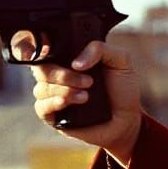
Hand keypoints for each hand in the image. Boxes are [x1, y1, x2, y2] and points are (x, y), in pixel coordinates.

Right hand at [31, 41, 142, 163]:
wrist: (127, 119)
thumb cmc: (122, 88)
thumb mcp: (121, 60)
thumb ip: (100, 49)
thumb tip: (75, 63)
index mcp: (70, 58)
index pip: (45, 49)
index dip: (40, 49)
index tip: (52, 52)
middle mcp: (58, 75)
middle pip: (41, 69)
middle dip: (63, 75)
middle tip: (89, 81)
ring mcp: (53, 95)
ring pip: (41, 88)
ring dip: (63, 90)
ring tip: (86, 96)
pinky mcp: (53, 116)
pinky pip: (41, 107)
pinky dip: (53, 103)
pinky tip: (68, 102)